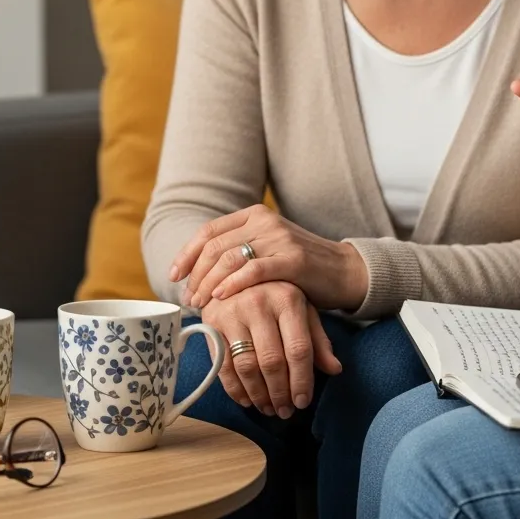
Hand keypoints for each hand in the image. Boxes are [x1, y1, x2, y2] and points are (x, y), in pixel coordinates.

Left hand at [170, 205, 368, 309]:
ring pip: (230, 258)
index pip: (208, 231)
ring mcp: (279, 238)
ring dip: (208, 283)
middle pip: (214, 246)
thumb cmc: (300, 269)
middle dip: (195, 274)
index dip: (187, 254)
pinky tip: (221, 297)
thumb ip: (237, 254)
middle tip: (187, 298)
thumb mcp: (266, 252)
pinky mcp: (293, 259)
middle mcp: (264, 221)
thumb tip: (195, 273)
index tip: (174, 277)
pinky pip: (254, 270)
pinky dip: (233, 284)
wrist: (345, 272)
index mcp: (254, 215)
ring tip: (200, 303)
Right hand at [201, 281, 341, 417]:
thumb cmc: (274, 296)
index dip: (302, 380)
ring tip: (268, 408)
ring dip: (259, 395)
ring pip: (247, 366)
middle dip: (280, 393)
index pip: (298, 349)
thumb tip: (335, 369)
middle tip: (285, 411)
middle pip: (272, 361)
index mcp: (287, 298)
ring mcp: (232, 313)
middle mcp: (259, 303)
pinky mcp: (211, 323)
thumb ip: (318, 339)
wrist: (232, 273)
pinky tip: (247, 400)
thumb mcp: (302, 309)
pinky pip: (223, 365)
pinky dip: (235, 389)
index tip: (303, 402)